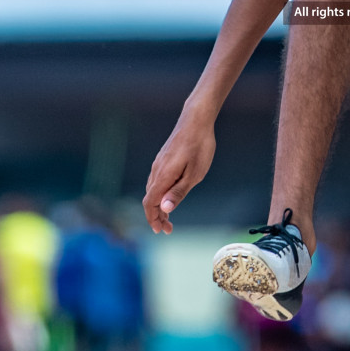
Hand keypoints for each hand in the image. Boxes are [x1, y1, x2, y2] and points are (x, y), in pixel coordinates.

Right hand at [142, 115, 215, 233]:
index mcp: (163, 176)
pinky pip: (157, 180)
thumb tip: (165, 209)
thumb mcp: (194, 173)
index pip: (150, 203)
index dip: (153, 219)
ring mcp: (159, 163)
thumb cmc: (199, 146)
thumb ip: (179, 192)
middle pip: (150, 198)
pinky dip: (160, 193)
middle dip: (157, 216)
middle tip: (168, 228)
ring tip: (170, 215)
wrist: (196, 119)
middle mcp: (156, 170)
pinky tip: (170, 194)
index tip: (161, 230)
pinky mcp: (163, 158)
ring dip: (159, 205)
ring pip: (153, 189)